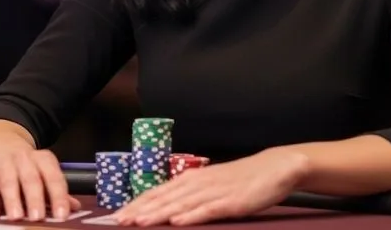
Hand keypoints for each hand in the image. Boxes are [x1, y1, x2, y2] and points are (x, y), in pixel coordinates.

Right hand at [0, 141, 80, 221]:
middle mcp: (25, 159)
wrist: (2, 144)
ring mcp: (6, 164)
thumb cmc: (28, 166)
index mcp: (44, 160)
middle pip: (31, 179)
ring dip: (12, 200)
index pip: (54, 177)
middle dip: (35, 199)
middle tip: (38, 218)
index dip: (59, 196)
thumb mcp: (45, 172)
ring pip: (9, 181)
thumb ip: (57, 191)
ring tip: (16, 217)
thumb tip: (74, 208)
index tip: (62, 214)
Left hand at [114, 148, 308, 225]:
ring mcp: (214, 191)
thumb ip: (190, 196)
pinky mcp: (231, 202)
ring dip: (158, 213)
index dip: (136, 204)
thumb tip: (167, 210)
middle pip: (163, 198)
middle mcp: (198, 182)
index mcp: (191, 179)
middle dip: (139, 210)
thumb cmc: (240, 180)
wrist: (273, 168)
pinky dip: (192, 215)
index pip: (157, 193)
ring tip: (138, 222)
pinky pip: (208, 209)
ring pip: (180, 203)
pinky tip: (178, 221)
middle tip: (118, 221)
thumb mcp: (211, 186)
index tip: (116, 216)